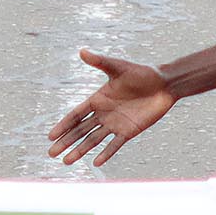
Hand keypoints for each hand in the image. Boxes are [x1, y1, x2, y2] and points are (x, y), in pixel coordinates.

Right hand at [46, 49, 177, 165]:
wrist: (165, 84)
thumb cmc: (142, 73)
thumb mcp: (119, 67)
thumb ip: (100, 62)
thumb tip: (82, 51)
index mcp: (98, 99)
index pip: (76, 115)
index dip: (63, 125)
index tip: (50, 136)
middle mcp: (104, 113)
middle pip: (80, 131)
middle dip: (66, 141)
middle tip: (51, 153)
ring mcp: (116, 124)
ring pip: (93, 140)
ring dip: (80, 150)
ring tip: (66, 162)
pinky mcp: (129, 131)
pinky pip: (115, 145)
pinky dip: (106, 153)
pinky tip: (95, 163)